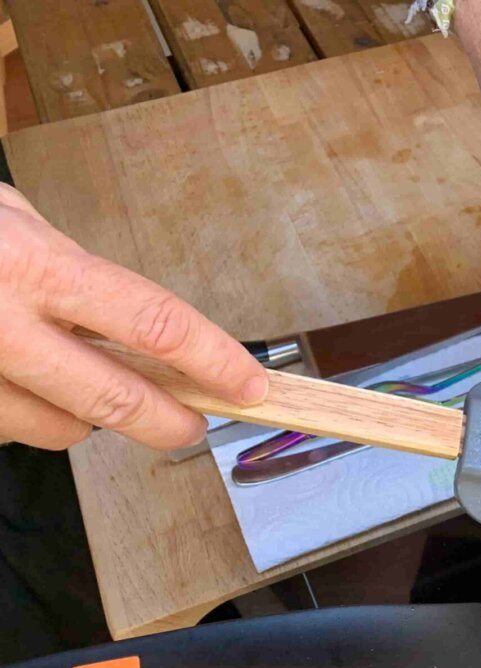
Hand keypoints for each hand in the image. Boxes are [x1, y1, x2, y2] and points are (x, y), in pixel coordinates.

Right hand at [0, 184, 267, 450]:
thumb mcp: (6, 218)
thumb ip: (67, 269)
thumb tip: (133, 325)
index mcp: (31, 266)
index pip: (151, 322)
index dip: (213, 360)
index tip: (249, 384)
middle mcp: (0, 325)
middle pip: (114, 398)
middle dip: (168, 421)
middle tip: (192, 425)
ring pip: (59, 429)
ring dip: (83, 417)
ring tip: (71, 381)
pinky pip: (6, 430)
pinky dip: (22, 415)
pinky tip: (11, 380)